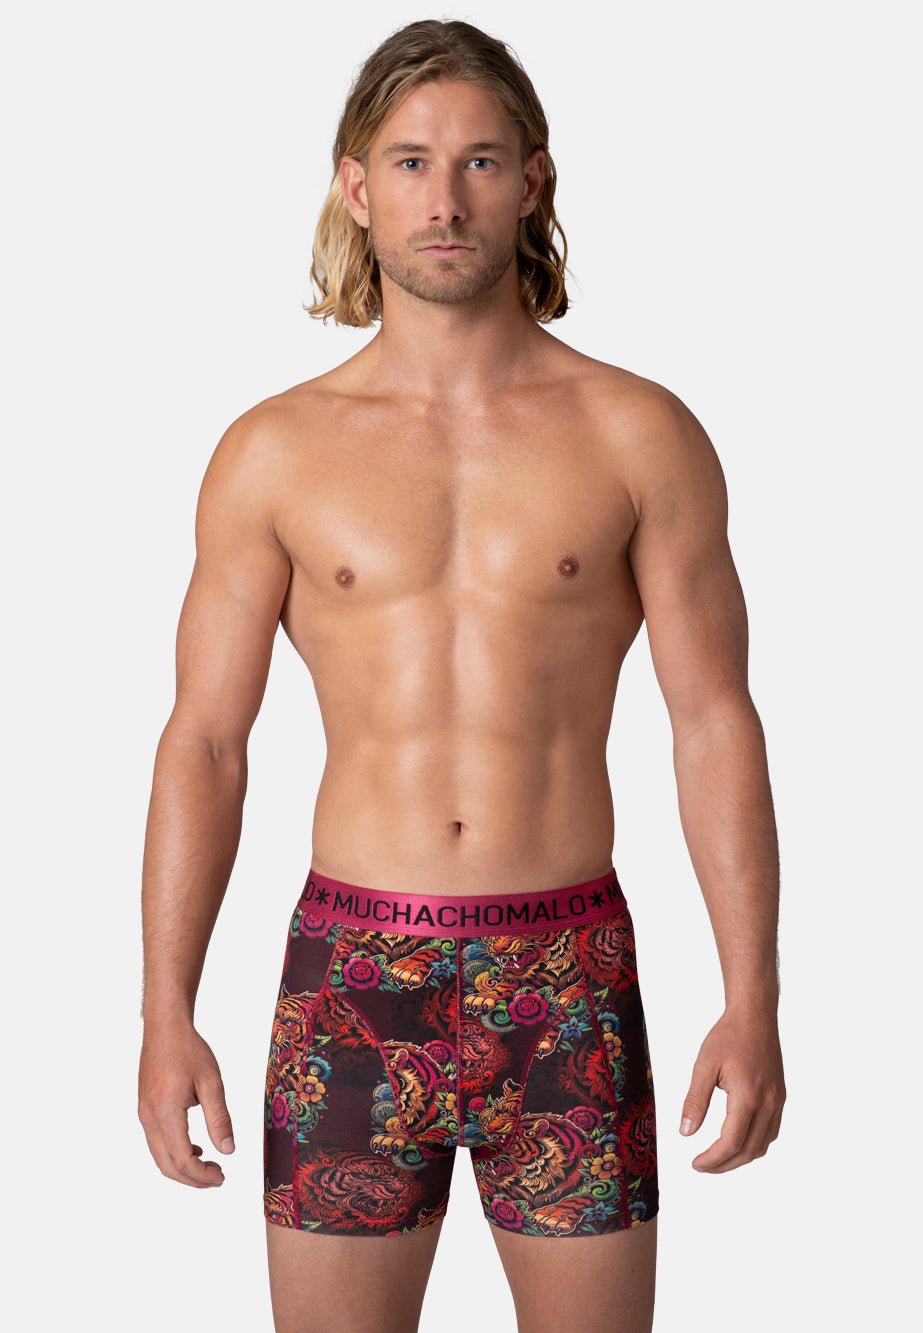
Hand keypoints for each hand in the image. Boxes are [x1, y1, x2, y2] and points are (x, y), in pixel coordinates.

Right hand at [138, 1021, 234, 1187]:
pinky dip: (174, 1154)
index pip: (182, 1159)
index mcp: (166, 1112)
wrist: (165, 1028)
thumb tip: (228, 1150)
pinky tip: (194, 1149)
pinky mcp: (145, 1110)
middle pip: (167, 1165)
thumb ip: (219, 1118)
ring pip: (159, 1157)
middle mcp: (149, 1118)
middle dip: (193, 1179)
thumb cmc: (189, 1050)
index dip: (202, 1175)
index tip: (222, 1176)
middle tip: (218, 1179)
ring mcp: (144, 1115)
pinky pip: (157, 1143)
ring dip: (182, 1169)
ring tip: (209, 1167)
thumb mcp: (211, 1082)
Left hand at [679, 1006, 785, 1172]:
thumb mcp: (704, 1066)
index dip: (713, 1159)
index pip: (731, 1143)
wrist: (755, 1016)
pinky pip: (770, 1131)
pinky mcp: (779, 1097)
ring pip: (762, 1145)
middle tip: (702, 1165)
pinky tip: (738, 1140)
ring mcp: (777, 1101)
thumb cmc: (728, 1036)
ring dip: (741, 1157)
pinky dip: (754, 1144)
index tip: (695, 1164)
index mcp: (748, 1097)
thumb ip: (695, 1100)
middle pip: (748, 1151)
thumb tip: (686, 1132)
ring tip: (718, 1157)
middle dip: (724, 1164)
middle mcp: (767, 1104)